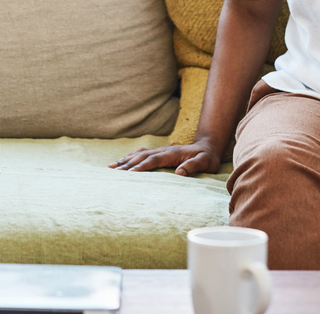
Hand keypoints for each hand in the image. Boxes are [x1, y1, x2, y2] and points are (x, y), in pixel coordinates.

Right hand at [108, 140, 222, 176]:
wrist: (208, 146)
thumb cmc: (207, 157)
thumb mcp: (205, 162)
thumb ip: (193, 166)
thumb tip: (179, 173)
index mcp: (172, 154)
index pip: (153, 160)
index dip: (141, 166)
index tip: (129, 173)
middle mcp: (163, 150)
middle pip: (141, 156)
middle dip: (127, 164)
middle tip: (113, 172)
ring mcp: (160, 150)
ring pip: (139, 154)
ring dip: (125, 160)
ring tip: (111, 167)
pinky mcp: (159, 153)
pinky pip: (141, 153)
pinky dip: (130, 157)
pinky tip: (122, 162)